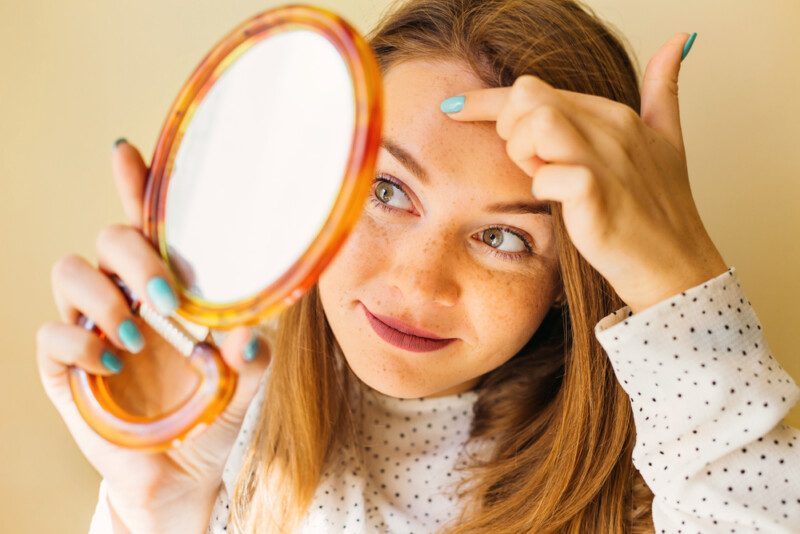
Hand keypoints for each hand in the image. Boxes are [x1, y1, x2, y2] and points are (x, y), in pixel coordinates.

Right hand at [36, 140, 270, 531]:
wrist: (184, 472)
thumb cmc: (213, 412)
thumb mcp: (243, 382)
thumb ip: (250, 356)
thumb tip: (250, 333)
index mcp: (168, 286)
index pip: (149, 225)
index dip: (135, 185)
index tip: (128, 153)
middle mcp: (126, 295)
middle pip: (110, 239)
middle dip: (137, 257)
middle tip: (168, 296)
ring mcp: (92, 326)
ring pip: (71, 271)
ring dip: (106, 296)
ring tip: (139, 337)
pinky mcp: (64, 366)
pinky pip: (54, 334)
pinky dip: (82, 344)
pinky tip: (115, 364)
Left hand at [443, 32, 726, 312]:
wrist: (674, 265)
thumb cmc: (660, 208)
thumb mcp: (667, 139)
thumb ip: (663, 89)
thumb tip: (677, 39)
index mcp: (615, 113)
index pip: (534, 89)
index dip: (487, 101)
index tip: (453, 109)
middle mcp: (610, 128)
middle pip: (528, 96)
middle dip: (508, 127)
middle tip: (526, 161)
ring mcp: (605, 161)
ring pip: (537, 123)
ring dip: (523, 151)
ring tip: (541, 175)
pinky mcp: (595, 195)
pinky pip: (547, 176)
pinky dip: (542, 188)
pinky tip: (558, 202)